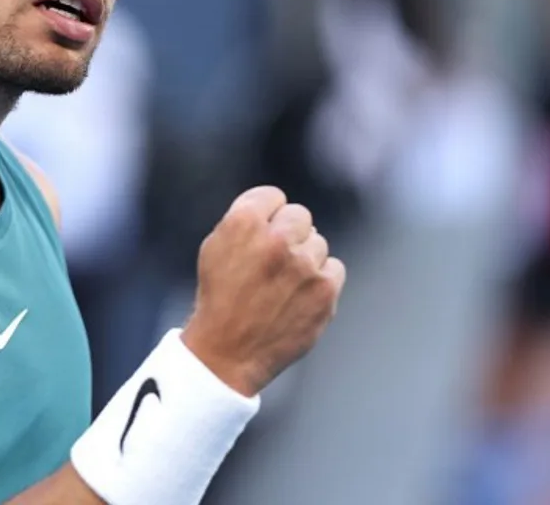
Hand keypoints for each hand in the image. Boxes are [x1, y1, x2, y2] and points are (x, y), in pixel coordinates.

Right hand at [181, 186, 345, 396]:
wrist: (227, 353)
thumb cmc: (219, 298)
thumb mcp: (215, 248)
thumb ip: (245, 220)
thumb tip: (277, 210)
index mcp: (244, 223)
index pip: (273, 196)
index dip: (267, 216)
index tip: (262, 234)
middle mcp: (277, 239)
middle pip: (300, 216)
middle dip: (289, 233)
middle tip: (274, 261)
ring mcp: (304, 266)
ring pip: (318, 243)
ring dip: (304, 259)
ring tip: (282, 285)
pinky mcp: (325, 291)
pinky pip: (334, 268)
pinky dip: (321, 280)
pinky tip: (300, 296)